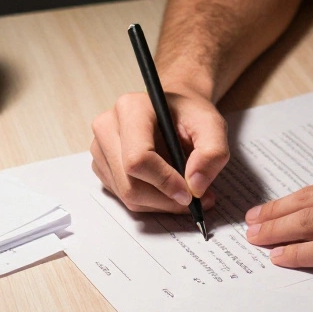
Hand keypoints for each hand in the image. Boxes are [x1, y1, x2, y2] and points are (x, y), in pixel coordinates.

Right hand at [89, 89, 228, 212]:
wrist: (175, 110)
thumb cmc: (190, 115)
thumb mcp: (213, 125)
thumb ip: (213, 153)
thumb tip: (195, 186)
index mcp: (131, 109)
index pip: (138, 158)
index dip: (165, 182)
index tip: (190, 193)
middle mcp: (107, 126)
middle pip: (129, 184)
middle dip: (165, 200)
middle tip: (194, 200)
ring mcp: (100, 147)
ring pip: (126, 195)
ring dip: (159, 203)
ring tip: (184, 191)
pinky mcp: (102, 165)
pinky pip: (122, 197)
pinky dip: (149, 201)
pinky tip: (166, 187)